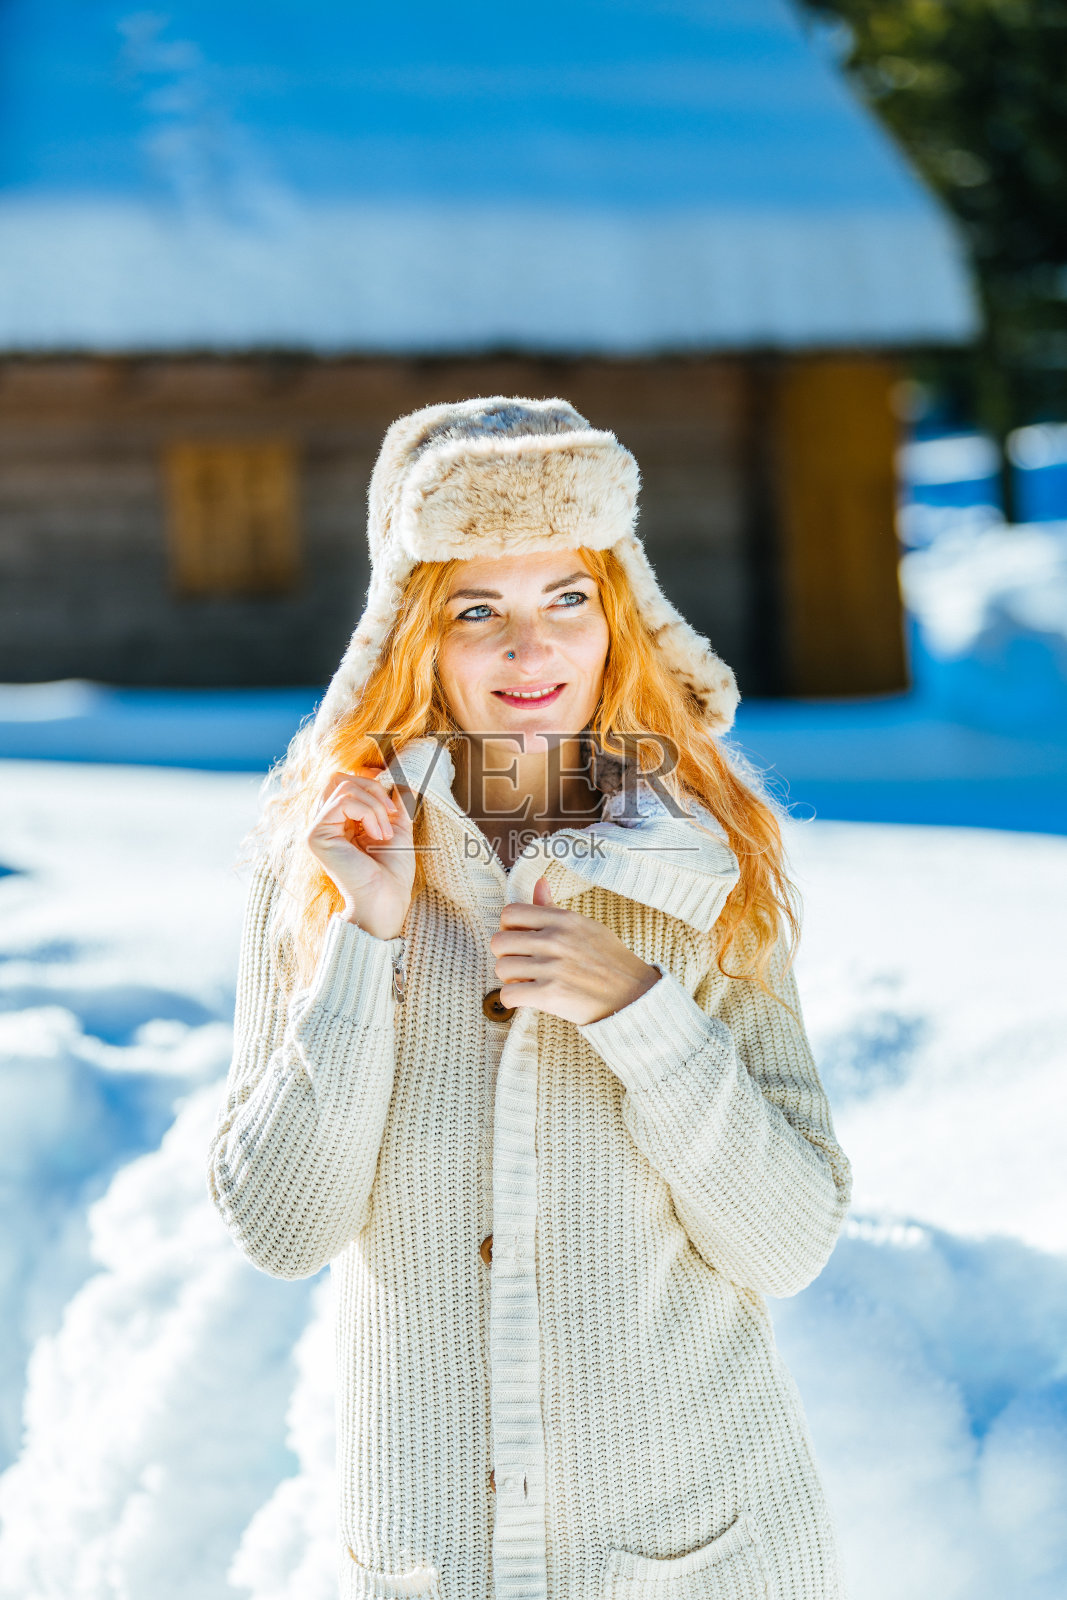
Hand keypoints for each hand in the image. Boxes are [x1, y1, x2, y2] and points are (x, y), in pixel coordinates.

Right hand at [305, 766, 415, 940]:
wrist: (387, 901)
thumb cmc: (391, 872)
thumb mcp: (397, 827)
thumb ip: (392, 801)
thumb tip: (396, 774)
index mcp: (339, 820)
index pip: (345, 780)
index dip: (370, 779)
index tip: (393, 798)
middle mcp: (324, 822)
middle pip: (339, 777)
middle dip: (372, 787)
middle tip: (391, 814)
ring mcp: (317, 828)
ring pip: (343, 785)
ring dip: (374, 804)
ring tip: (385, 833)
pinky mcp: (316, 835)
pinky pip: (343, 801)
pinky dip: (368, 812)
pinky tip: (377, 835)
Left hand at [490, 876, 660, 1024]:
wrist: (633, 997)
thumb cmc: (609, 962)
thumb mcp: (585, 927)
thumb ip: (553, 908)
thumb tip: (539, 882)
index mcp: (563, 919)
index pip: (510, 913)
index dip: (508, 929)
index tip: (520, 942)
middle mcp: (556, 939)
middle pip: (499, 942)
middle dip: (506, 956)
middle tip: (521, 965)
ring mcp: (553, 966)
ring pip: (502, 969)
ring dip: (510, 980)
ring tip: (527, 983)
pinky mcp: (551, 994)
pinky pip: (508, 994)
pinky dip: (512, 1000)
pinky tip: (526, 999)